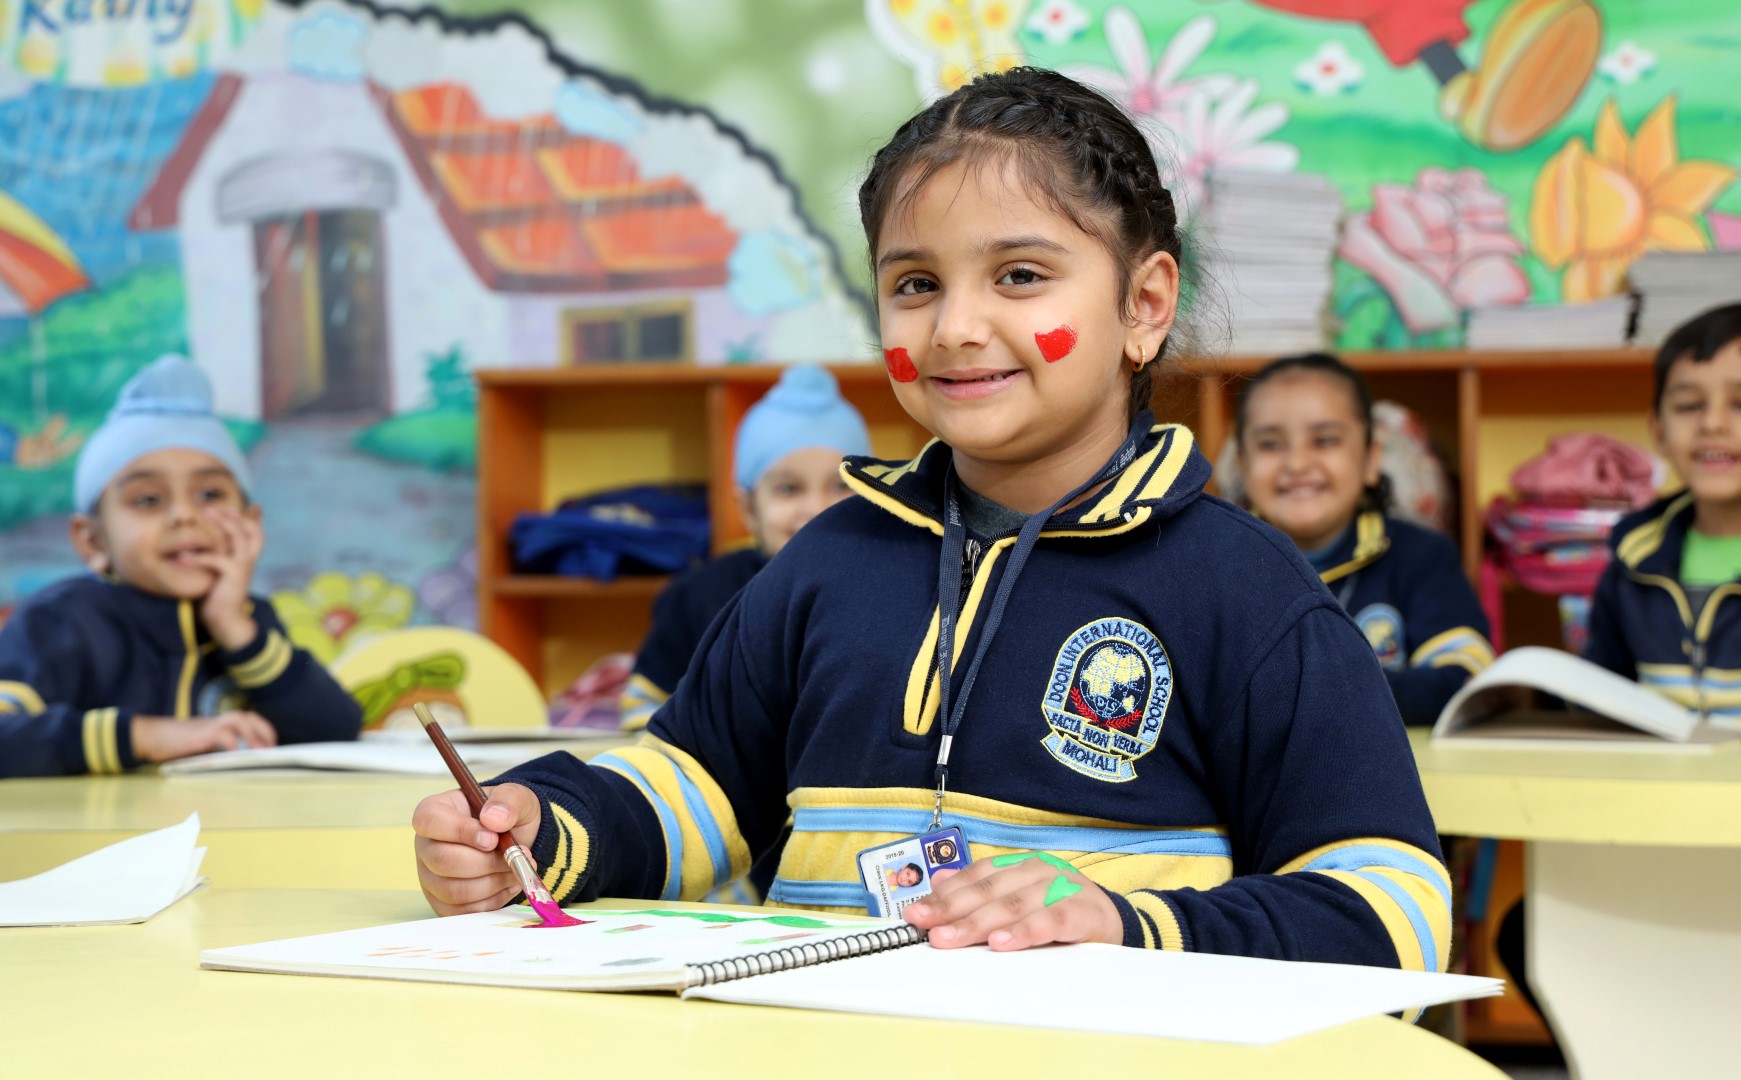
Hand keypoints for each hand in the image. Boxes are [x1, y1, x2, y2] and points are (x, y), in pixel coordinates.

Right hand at [131, 711, 278, 762]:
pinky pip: (223, 734)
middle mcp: (215, 721)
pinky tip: (239, 755)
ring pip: (239, 719)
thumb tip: (236, 761)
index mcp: (217, 724)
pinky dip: (234, 743)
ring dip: (253, 734)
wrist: (147, 736)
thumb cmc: (172, 744)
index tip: (271, 745)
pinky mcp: (200, 733)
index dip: (261, 729)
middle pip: (246, 716)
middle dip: (263, 729)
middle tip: (271, 747)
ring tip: (261, 750)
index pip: (245, 720)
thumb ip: (215, 749)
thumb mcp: (198, 747)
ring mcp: (208, 725)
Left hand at [192, 508, 262, 650]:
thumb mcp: (219, 572)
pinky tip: (183, 556)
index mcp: (247, 559)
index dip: (253, 518)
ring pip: (238, 537)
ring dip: (222, 523)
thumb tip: (201, 545)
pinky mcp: (233, 575)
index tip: (248, 506)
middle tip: (214, 506)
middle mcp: (249, 560)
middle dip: (233, 515)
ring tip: (206, 514)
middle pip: (249, 529)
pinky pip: (216, 559)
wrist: (225, 619)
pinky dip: (199, 556)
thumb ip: (217, 557)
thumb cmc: (218, 595)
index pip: (256, 534)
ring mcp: (243, 566)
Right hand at [412, 784, 542, 916]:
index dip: (461, 831)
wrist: (516, 839)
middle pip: (443, 861)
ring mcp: (431, 877)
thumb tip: (493, 819)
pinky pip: (464, 910)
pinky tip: (508, 882)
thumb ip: (508, 801)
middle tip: (515, 855)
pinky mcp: (443, 902)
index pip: (429, 821)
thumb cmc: (506, 815)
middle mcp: (426, 846)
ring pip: (454, 891)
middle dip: (486, 862)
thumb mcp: (515, 797)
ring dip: (493, 882)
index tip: (492, 838)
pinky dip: (493, 899)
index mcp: (434, 812)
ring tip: (515, 867)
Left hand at [903, 851, 1122, 950]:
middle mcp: (1038, 872)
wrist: (1116, 921)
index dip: (945, 894)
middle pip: (990, 891)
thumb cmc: (1061, 910)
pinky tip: (1003, 943)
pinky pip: (1051, 921)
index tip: (917, 913)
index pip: (976, 877)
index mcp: (1020, 866)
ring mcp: (1062, 889)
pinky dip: (1025, 932)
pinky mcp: (1084, 913)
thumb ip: (980, 889)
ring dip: (980, 923)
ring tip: (953, 938)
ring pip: (1015, 905)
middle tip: (927, 928)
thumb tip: (938, 880)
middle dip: (953, 911)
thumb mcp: (1019, 897)